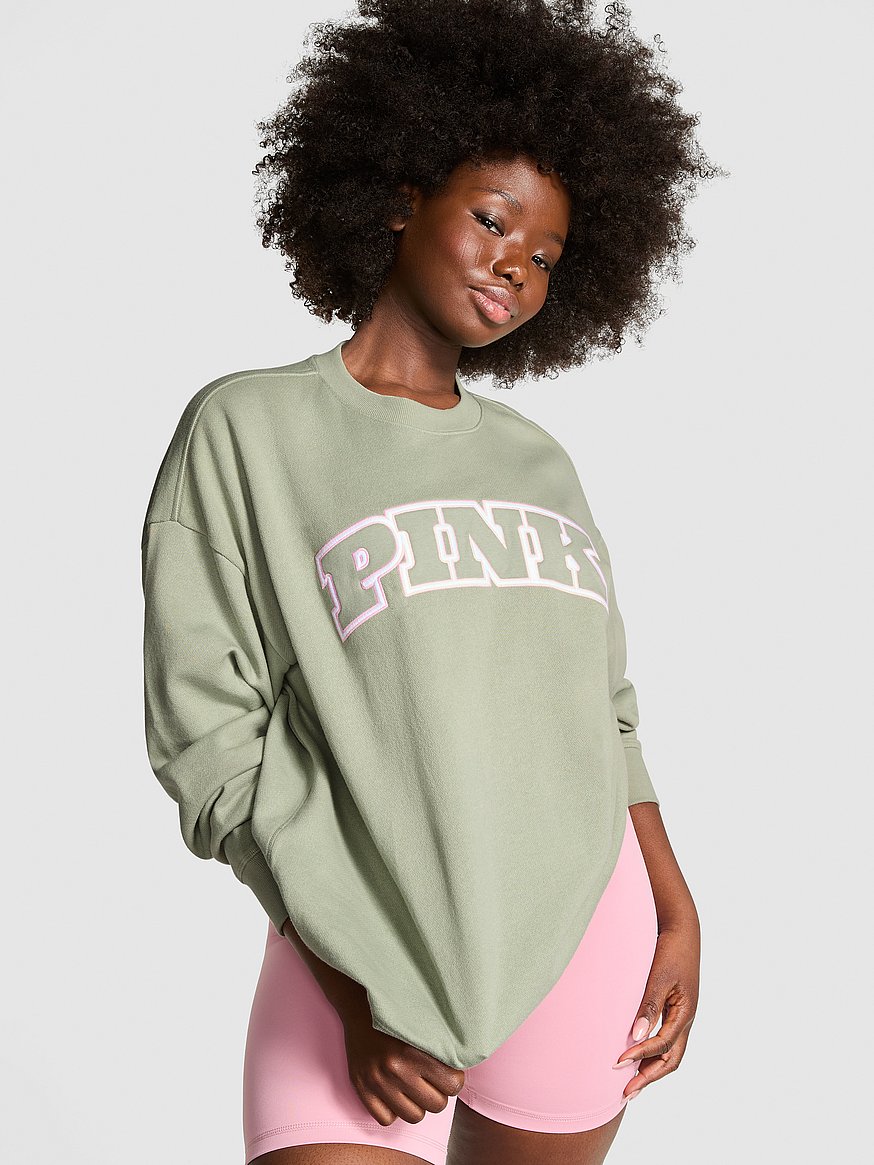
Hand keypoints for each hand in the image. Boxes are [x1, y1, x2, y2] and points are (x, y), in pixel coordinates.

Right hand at [342, 1009, 465, 1125]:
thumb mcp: (424, 1024)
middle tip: (431, 1079)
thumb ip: (443, 1046)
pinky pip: (386, 1120)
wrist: (360, 1007)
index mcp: (416, 1051)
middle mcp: (396, 1069)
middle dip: (437, 1093)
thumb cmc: (398, 1016)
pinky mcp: (362, 1089)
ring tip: (414, 1087)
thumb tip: (465, 1066)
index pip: (453, 1085)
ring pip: (414, 1117)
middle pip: (436, 1105)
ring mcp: (378, 1082)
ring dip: (417, 1105)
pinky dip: (392, 1110)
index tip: (448, 1072)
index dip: (454, 1079)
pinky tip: (394, 1093)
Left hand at [613, 915, 699, 1099]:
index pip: (663, 1045)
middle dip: (648, 1077)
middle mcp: (685, 1019)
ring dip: (651, 1069)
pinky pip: (666, 1039)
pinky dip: (652, 1053)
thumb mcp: (659, 976)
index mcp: (685, 1012)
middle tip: (625, 1092)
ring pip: (670, 1053)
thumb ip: (648, 1005)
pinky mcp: (674, 1009)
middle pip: (671, 1059)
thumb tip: (636, 1036)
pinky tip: (636, 1055)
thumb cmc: (670, 950)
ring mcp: (681, 1015)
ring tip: (629, 1083)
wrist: (681, 929)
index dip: (640, 1056)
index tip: (617, 1063)